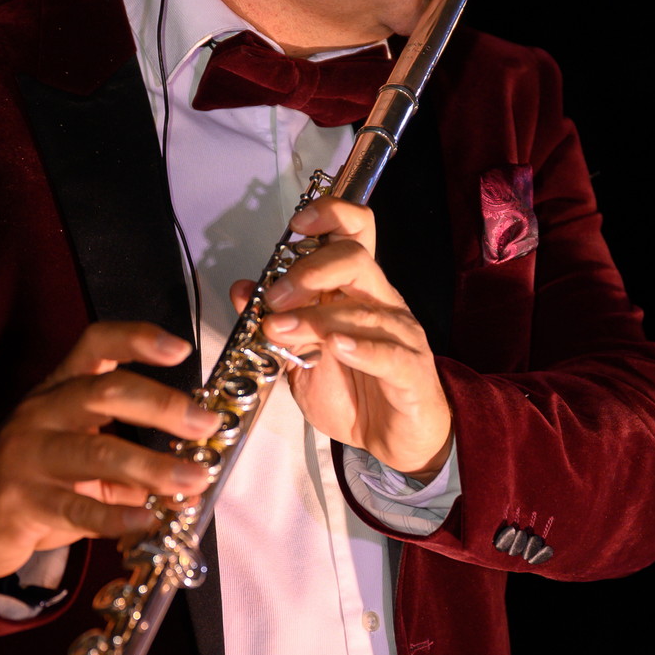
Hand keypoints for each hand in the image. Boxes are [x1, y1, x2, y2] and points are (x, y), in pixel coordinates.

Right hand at [0, 323, 214, 578]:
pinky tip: (150, 518)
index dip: (137, 340)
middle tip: (205, 424)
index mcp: (61, 387)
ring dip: (154, 467)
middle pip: (104, 392)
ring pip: (97, 453)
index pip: (95, 344)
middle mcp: (42, 412)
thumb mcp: (83, 447)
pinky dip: (119, 516)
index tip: (181, 350)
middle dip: (162, 406)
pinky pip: (79, 508)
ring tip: (195, 480)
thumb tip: (197, 465)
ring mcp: (30, 456)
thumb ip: (135, 451)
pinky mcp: (25, 502)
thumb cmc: (44, 472)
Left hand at [236, 197, 453, 478]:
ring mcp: (400, 335)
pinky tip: (335, 346)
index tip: (295, 225)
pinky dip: (360, 348)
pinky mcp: (411, 371)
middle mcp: (381, 302)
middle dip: (309, 270)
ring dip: (317, 317)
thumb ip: (276, 323)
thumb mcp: (300, 358)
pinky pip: (389, 353)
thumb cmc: (353, 391)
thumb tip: (242, 290)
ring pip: (364, 308)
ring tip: (282, 330)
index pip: (355, 231)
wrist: (392, 440)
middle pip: (355, 258)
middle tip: (275, 298)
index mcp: (356, 289)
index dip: (329, 215)